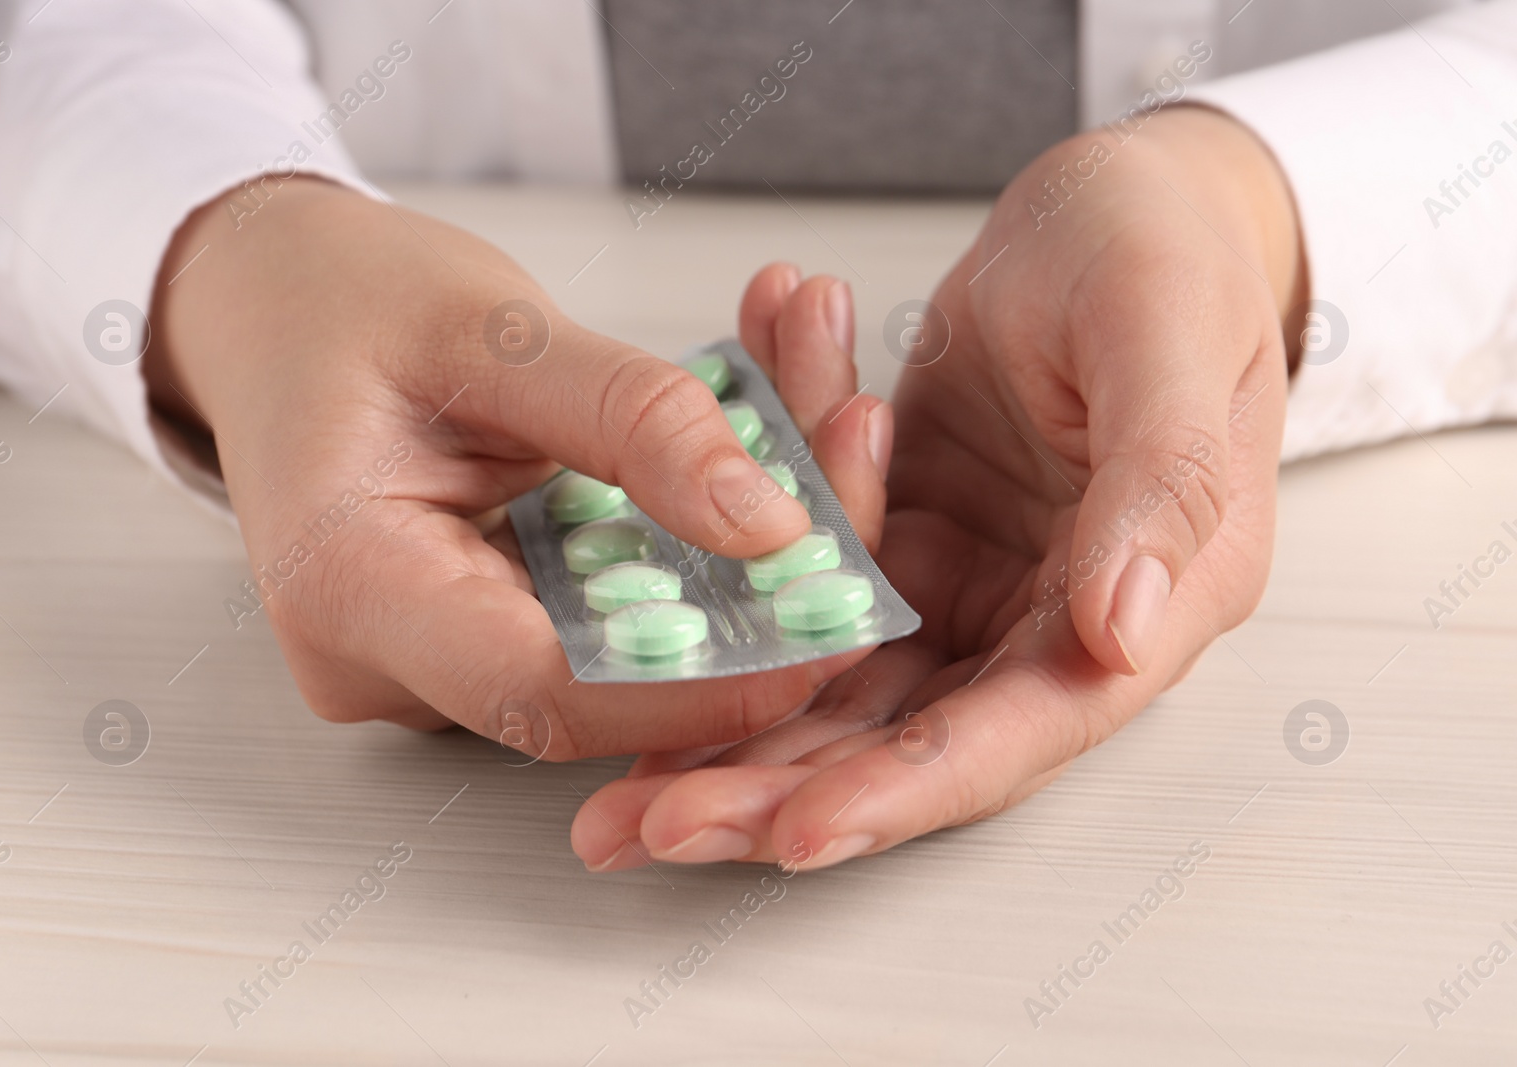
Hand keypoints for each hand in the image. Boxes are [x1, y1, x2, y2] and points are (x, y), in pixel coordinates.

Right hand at [146, 178, 888, 756]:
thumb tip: (769, 521)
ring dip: (743, 548)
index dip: (706, 680)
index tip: (833, 619)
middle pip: (613, 677)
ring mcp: (433, 662)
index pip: (548, 691)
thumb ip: (629, 421)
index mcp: (348, 589)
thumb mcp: (486, 325)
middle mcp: (387, 660)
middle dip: (760, 587)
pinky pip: (616, 614)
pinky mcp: (481, 636)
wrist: (271, 306)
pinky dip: (694, 538)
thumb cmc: (336, 302)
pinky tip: (763, 435)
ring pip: (631, 646)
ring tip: (823, 399)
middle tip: (856, 446)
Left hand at [573, 107, 1303, 869]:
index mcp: (1154, 597)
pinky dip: (729, 628)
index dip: (909, 789)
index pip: (1023, 728)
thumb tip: (1126, 635)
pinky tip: (639, 661)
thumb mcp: (1167, 332)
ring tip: (615, 795)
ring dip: (735, 740)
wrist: (1109, 197)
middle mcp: (1053, 617)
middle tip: (653, 829)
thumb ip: (1162, 484)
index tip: (797, 832)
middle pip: (912, 738)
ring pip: (843, 691)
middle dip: (784, 792)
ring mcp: (969, 585)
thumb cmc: (1162, 243)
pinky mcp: (903, 541)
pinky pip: (806, 600)